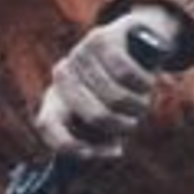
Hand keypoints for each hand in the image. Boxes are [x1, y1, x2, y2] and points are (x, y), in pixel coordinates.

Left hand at [36, 6, 185, 160]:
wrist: (138, 38)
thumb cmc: (122, 87)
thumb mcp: (109, 114)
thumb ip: (105, 136)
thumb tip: (114, 152)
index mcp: (56, 99)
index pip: (47, 124)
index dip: (66, 144)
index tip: (90, 155)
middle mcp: (62, 75)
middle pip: (94, 115)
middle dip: (121, 126)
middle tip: (132, 123)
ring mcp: (79, 55)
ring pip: (115, 96)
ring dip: (138, 105)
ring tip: (142, 101)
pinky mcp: (100, 38)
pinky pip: (127, 73)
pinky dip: (144, 83)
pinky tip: (147, 82)